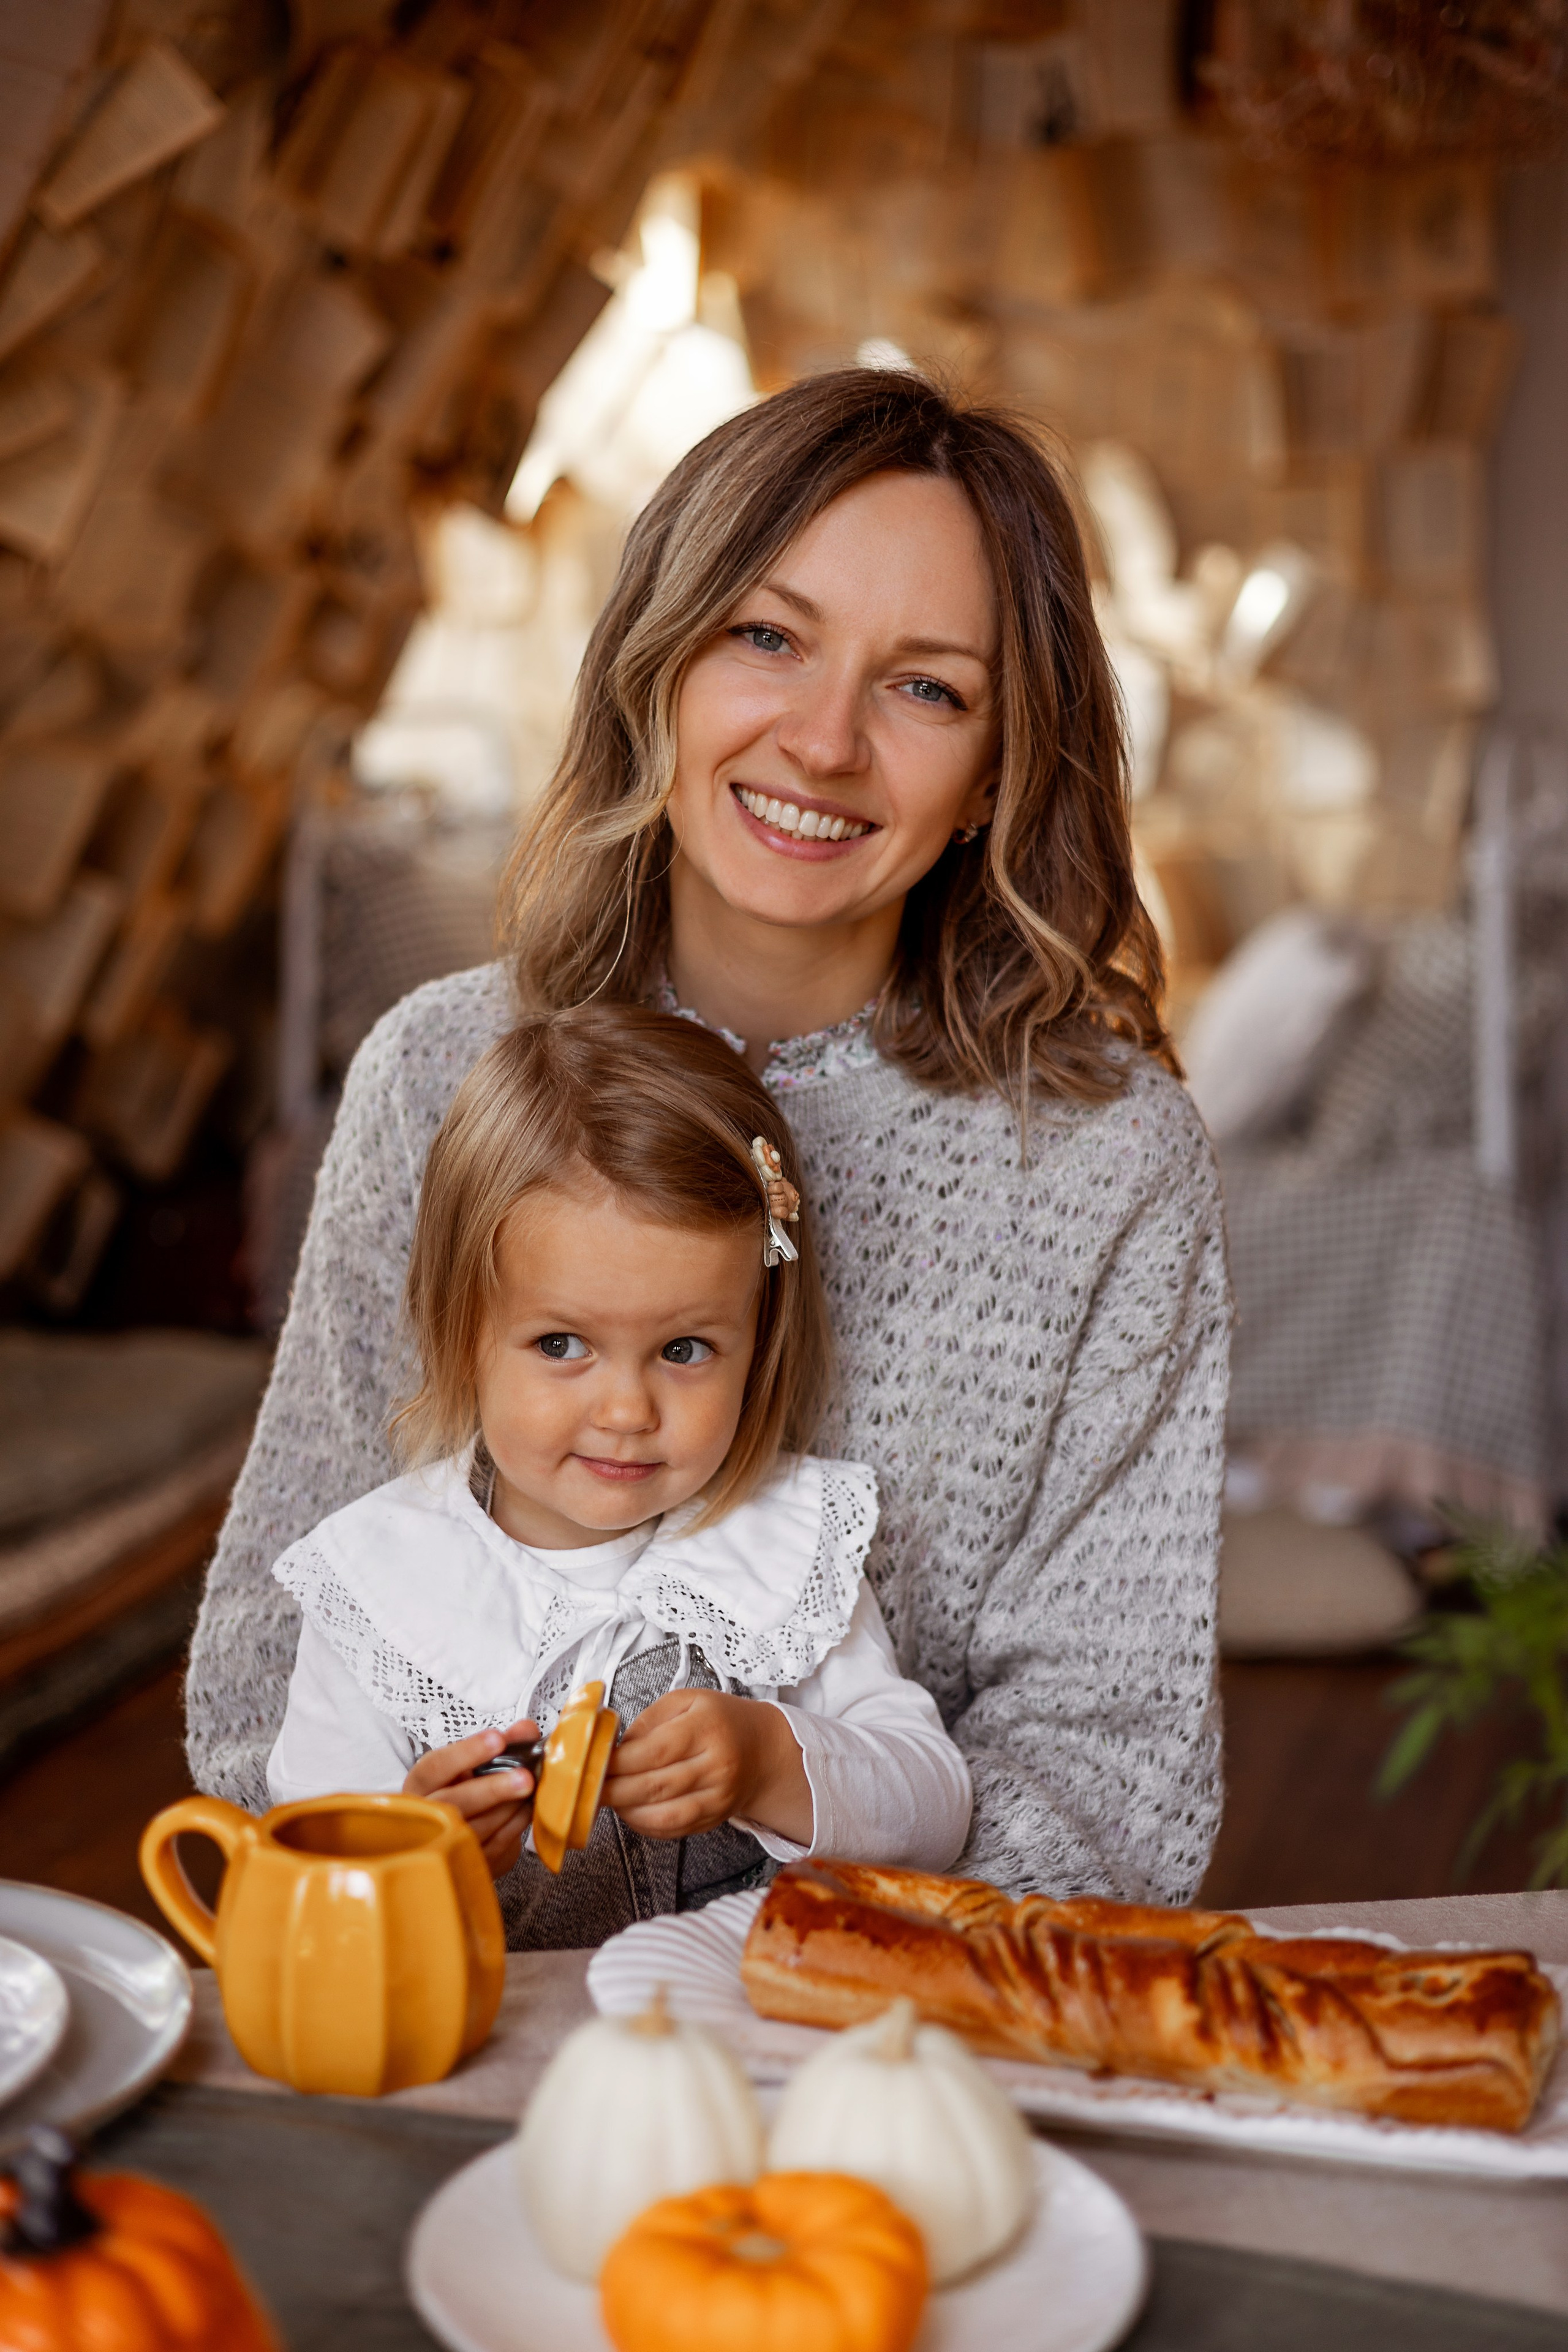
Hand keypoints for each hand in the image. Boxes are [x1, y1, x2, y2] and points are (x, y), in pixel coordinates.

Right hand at [403, 1720, 537, 1877]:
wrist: (450, 1831)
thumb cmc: (459, 1791)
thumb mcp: (469, 1764)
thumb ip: (499, 1743)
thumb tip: (526, 1730)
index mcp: (421, 1784)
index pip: (435, 1766)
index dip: (467, 1752)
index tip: (498, 1739)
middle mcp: (426, 1815)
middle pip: (454, 1803)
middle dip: (493, 1789)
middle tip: (525, 1777)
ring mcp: (443, 1843)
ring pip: (476, 1828)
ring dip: (508, 1808)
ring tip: (530, 1791)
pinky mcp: (466, 1862)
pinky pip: (493, 1846)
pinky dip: (514, 1826)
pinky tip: (527, 1808)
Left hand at [603, 1690, 811, 1845]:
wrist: (763, 1750)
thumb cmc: (720, 1720)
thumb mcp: (687, 1701)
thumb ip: (649, 1720)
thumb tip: (615, 1747)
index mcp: (707, 1727)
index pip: (656, 1751)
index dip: (619, 1762)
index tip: (594, 1764)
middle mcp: (717, 1765)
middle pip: (656, 1786)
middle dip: (614, 1791)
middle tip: (588, 1788)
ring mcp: (718, 1797)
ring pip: (665, 1815)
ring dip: (627, 1812)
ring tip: (607, 1801)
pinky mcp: (715, 1819)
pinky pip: (675, 1830)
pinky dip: (646, 1826)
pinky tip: (631, 1813)